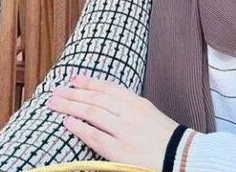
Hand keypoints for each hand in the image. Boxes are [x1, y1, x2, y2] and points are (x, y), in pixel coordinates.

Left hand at [47, 74, 179, 170]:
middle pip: (96, 99)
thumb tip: (104, 101)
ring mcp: (124, 131)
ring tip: (55, 103)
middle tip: (56, 91)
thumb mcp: (147, 113)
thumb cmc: (163, 136)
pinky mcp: (120, 150)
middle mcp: (130, 113)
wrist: (180, 156)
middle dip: (74, 94)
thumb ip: (128, 106)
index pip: (108, 88)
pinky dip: (80, 128)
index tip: (74, 79)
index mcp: (137, 102)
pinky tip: (68, 123)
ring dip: (72, 107)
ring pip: (93, 113)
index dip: (89, 83)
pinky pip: (95, 136)